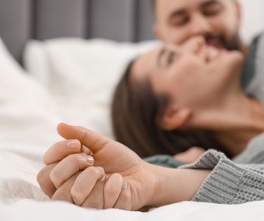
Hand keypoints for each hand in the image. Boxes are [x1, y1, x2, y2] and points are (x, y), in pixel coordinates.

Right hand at [37, 123, 209, 209]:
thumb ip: (81, 135)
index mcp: (67, 174)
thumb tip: (59, 125)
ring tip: (105, 172)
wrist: (143, 174)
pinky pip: (99, 204)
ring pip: (73, 194)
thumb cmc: (120, 160)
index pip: (46, 168)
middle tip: (92, 159)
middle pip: (52, 179)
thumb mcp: (102, 144)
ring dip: (92, 176)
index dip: (58, 152)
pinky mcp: (102, 212)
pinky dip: (114, 186)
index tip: (77, 144)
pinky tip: (120, 181)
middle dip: (72, 163)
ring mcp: (84, 204)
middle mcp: (70, 191)